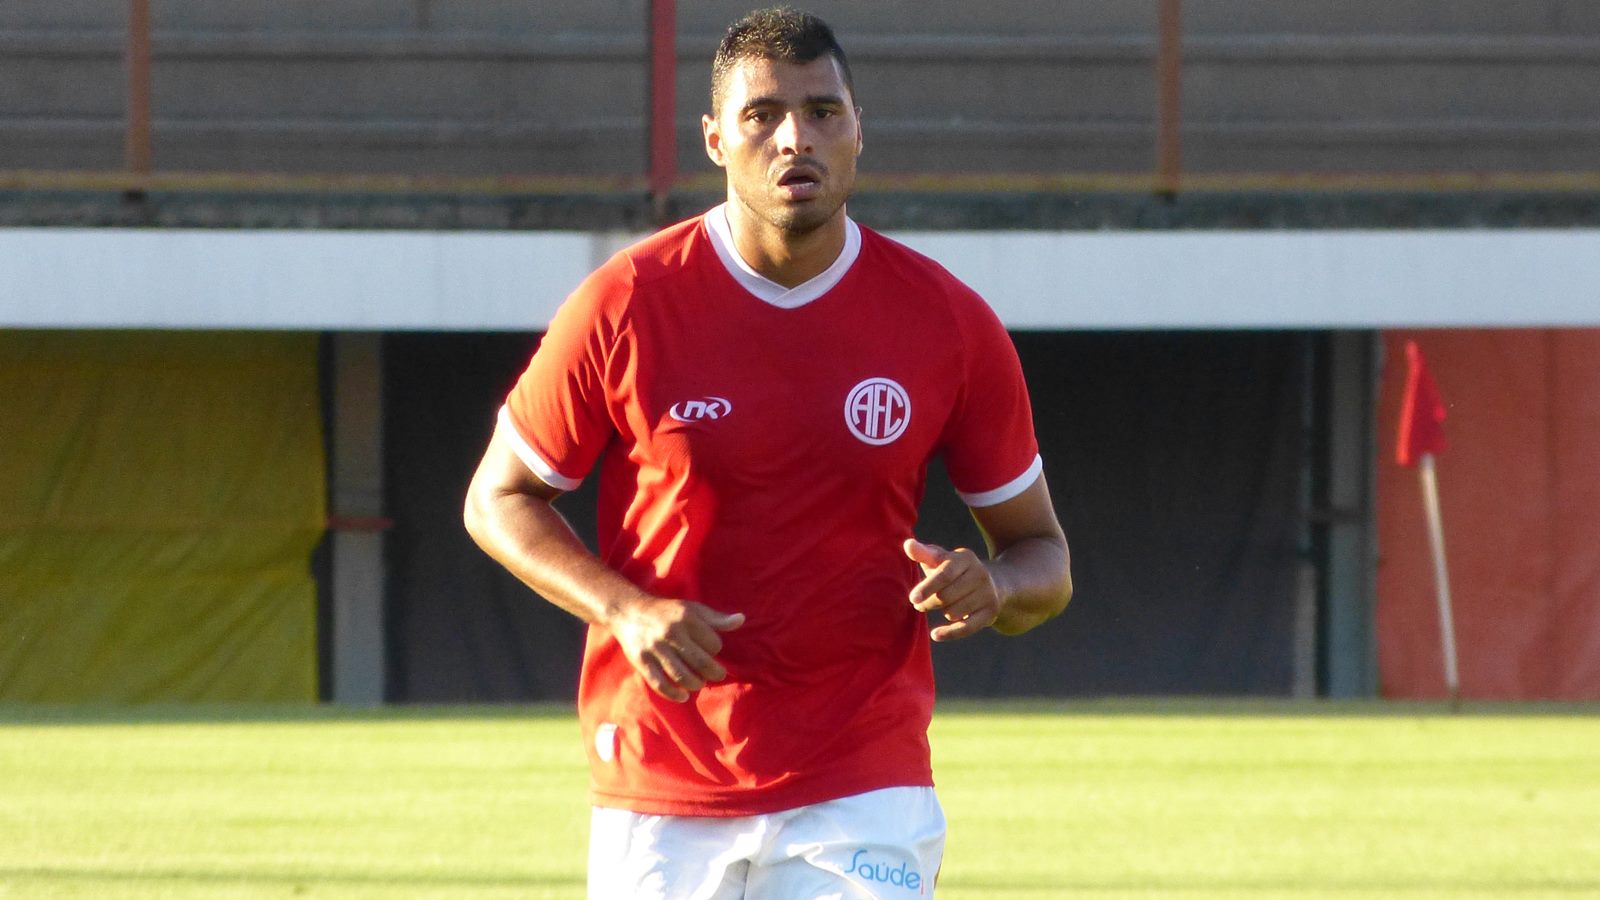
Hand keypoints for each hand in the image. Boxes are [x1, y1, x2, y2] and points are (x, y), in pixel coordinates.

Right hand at [605, 598, 743, 701]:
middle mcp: (671, 633)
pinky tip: (683, 696)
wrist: (629, 611)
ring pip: (682, 676)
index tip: (712, 650)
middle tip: (717, 675)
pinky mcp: (642, 661)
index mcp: (686, 618)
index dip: (716, 649)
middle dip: (713, 672)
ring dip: (696, 684)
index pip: (713, 643)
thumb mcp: (692, 609)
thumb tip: (741, 620)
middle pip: (700, 662)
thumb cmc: (667, 611)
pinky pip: (660, 684)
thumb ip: (716, 618)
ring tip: (700, 682)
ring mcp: (655, 649)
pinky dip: (674, 694)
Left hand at [904, 538, 1002, 641]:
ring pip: (954, 613)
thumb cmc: (956, 571)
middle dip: (929, 603)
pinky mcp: (991, 612)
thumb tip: (907, 544)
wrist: (995, 583)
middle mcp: (980, 574)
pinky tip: (935, 635)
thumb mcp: (942, 559)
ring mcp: (988, 593)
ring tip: (943, 606)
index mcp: (965, 558)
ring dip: (943, 613)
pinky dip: (950, 633)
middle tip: (919, 605)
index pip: (944, 574)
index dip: (928, 587)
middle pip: (946, 596)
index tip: (912, 598)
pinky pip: (967, 628)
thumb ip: (924, 553)